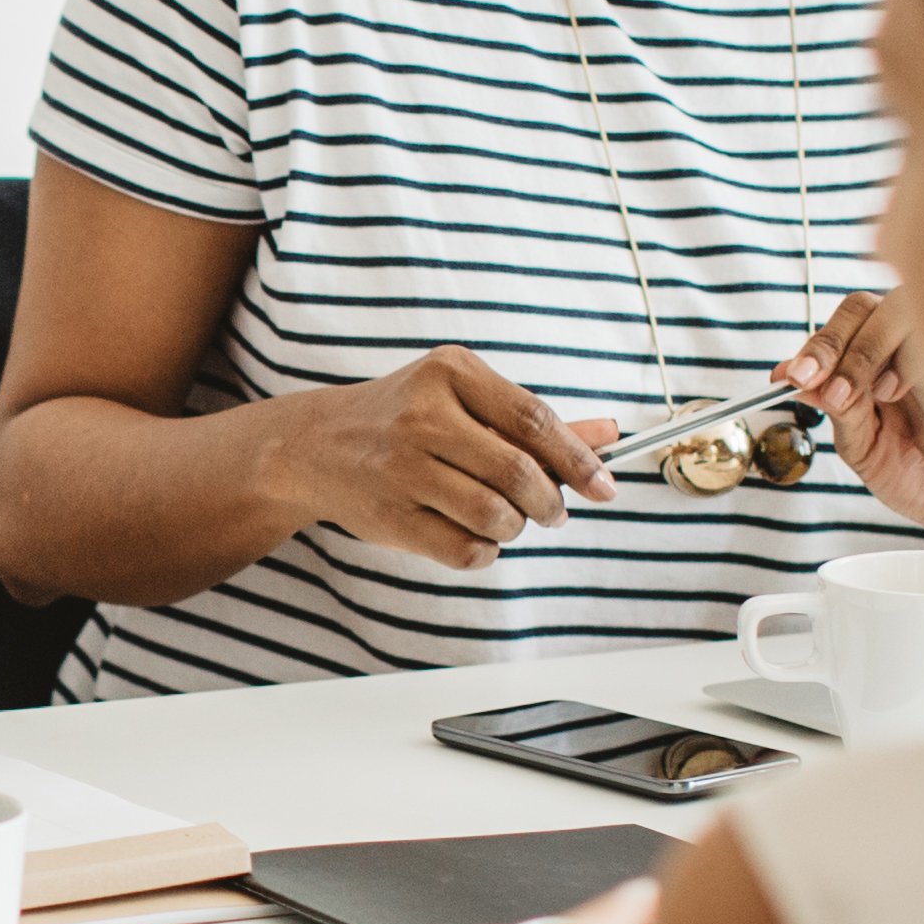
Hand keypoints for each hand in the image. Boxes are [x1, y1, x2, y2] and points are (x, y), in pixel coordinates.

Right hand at [272, 350, 617, 571]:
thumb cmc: (405, 418)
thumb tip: (609, 436)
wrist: (315, 445)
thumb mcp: (465, 398)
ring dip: (517, 527)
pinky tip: (477, 536)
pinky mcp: (388, 515)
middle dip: (550, 502)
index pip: (534, 420)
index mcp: (450, 372)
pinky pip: (463, 549)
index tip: (605, 486)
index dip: (579, 459)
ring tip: (509, 520)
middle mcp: (422, 415)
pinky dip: (485, 551)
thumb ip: (535, 420)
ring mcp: (401, 467)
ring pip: (494, 515)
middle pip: (518, 472)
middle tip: (554, 512)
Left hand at [786, 290, 923, 530]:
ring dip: (901, 366)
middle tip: (840, 395)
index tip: (798, 377)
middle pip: (891, 307)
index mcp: (883, 348)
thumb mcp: (862, 445)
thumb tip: (788, 374)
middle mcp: (920, 340)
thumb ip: (834, 407)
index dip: (825, 341)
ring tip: (890, 403)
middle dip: (860, 351)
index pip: (854, 314)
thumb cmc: (907, 473)